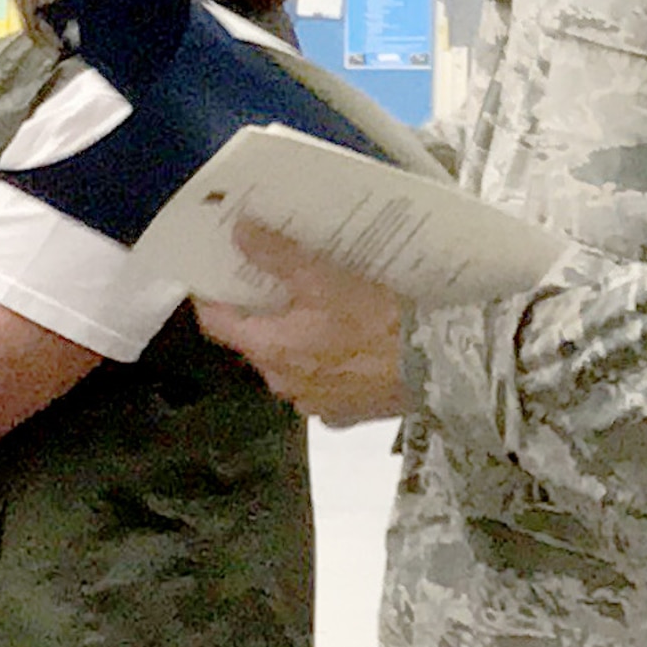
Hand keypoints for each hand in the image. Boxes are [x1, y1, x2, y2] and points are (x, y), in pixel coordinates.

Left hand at [194, 224, 410, 426]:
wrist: (436, 367)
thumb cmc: (376, 323)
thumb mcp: (322, 278)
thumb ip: (277, 255)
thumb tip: (240, 233)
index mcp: (270, 350)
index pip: (217, 324)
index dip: (211, 297)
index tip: (213, 275)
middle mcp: (283, 384)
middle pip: (255, 343)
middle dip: (261, 315)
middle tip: (274, 282)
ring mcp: (313, 403)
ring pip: (290, 364)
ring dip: (296, 340)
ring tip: (317, 309)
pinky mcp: (344, 413)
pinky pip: (322, 384)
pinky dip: (326, 364)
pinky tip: (346, 343)